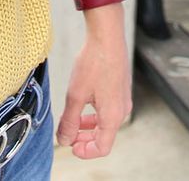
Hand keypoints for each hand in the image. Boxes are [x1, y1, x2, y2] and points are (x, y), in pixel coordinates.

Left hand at [57, 7, 130, 158]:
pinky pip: (108, 109)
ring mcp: (123, 99)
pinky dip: (94, 113)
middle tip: (68, 135)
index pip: (102, 147)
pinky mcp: (120, 89)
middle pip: (104, 136)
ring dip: (89, 125)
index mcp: (113, 116)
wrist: (107, 37)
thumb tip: (65, 139)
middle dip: (85, 138)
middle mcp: (122, 109)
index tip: (71, 146)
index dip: (85, 152)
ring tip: (72, 120)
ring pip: (106, 122)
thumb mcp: (75, 96)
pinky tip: (82, 103)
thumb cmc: (94, 62)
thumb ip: (69, 121)